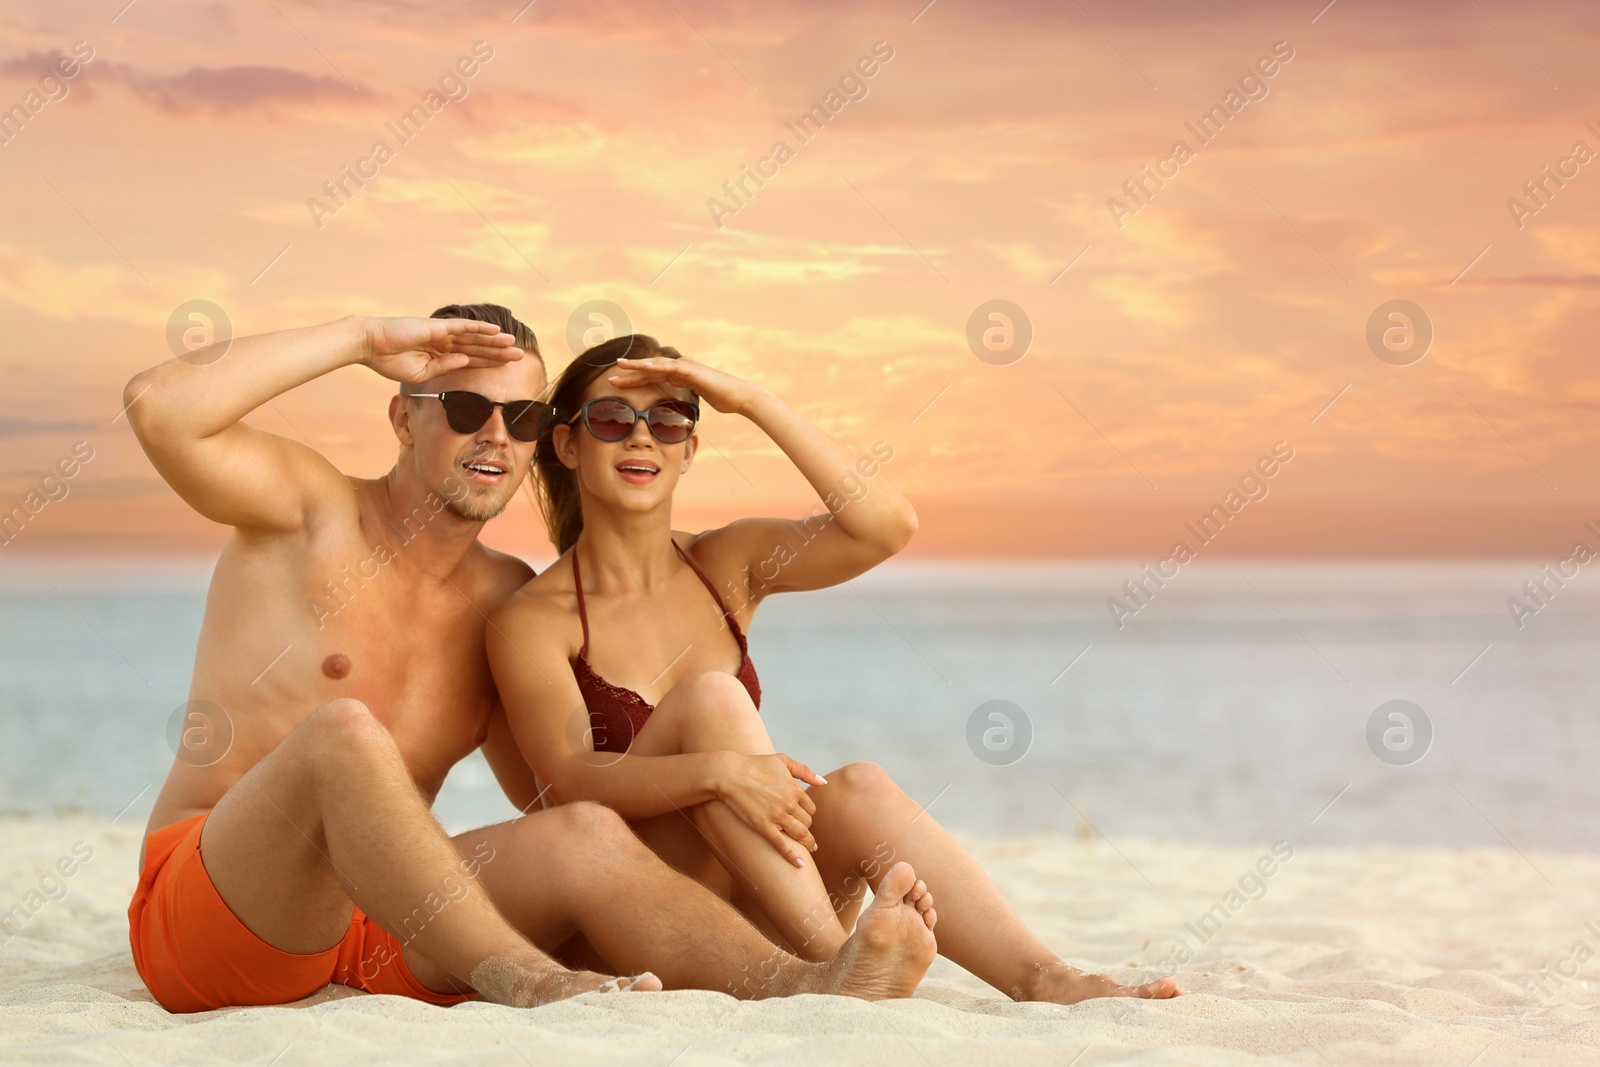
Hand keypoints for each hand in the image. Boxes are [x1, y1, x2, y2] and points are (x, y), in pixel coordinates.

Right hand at [362, 316, 522, 384]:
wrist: (370, 345)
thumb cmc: (389, 361)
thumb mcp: (420, 373)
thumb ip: (444, 368)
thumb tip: (465, 361)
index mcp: (440, 355)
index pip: (470, 359)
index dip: (489, 363)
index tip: (507, 368)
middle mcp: (444, 342)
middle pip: (477, 347)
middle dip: (498, 353)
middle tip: (520, 357)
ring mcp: (442, 333)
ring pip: (475, 337)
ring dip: (495, 341)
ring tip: (514, 345)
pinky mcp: (437, 326)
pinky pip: (463, 326)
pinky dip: (480, 328)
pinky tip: (496, 332)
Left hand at [605, 355, 761, 415]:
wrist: (740, 396)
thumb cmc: (723, 400)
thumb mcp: (697, 402)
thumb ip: (685, 402)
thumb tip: (674, 413)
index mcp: (679, 376)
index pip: (652, 378)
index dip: (634, 381)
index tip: (617, 385)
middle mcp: (680, 368)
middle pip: (650, 369)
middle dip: (630, 372)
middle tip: (610, 377)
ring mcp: (685, 366)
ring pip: (656, 364)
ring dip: (637, 365)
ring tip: (620, 366)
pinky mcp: (691, 369)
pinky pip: (670, 367)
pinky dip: (655, 366)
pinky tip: (642, 367)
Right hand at [715, 753, 826, 866]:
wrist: (729, 774)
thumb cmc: (754, 765)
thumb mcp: (782, 761)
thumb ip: (805, 771)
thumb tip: (823, 783)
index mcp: (794, 788)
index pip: (810, 808)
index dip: (806, 813)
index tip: (800, 816)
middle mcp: (789, 803)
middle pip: (807, 822)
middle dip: (805, 826)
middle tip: (802, 831)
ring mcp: (776, 816)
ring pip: (800, 834)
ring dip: (807, 842)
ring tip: (810, 848)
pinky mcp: (763, 826)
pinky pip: (782, 844)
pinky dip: (792, 856)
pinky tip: (801, 864)